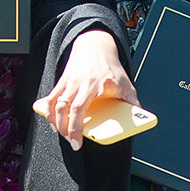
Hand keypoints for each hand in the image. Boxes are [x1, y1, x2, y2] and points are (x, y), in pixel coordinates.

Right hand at [36, 30, 136, 149]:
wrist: (95, 46)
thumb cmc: (111, 67)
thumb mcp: (126, 83)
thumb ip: (132, 101)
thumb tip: (140, 119)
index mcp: (96, 84)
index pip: (82, 106)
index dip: (77, 123)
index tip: (80, 137)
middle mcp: (80, 84)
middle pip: (68, 110)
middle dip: (68, 130)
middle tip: (74, 143)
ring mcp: (69, 83)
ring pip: (56, 105)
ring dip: (56, 122)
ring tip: (63, 135)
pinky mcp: (61, 82)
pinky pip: (50, 99)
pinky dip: (49, 113)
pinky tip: (53, 122)